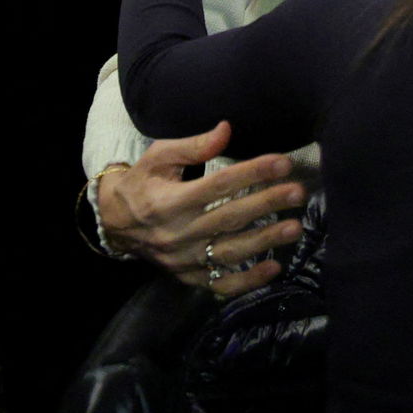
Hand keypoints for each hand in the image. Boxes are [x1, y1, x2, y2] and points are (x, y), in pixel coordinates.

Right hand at [96, 121, 306, 297]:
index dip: (251, 173)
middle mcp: (176, 233)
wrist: (113, 223)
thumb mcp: (157, 157)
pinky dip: (247, 280)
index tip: (283, 162)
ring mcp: (182, 259)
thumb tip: (226, 129)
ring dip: (265, 241)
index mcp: (168, 201)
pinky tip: (274, 268)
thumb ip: (193, 145)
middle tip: (299, 192)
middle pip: (228, 218)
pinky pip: (219, 284)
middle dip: (267, 204)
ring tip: (295, 228)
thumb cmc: (142, 183)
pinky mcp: (188, 277)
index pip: (217, 186)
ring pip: (228, 252)